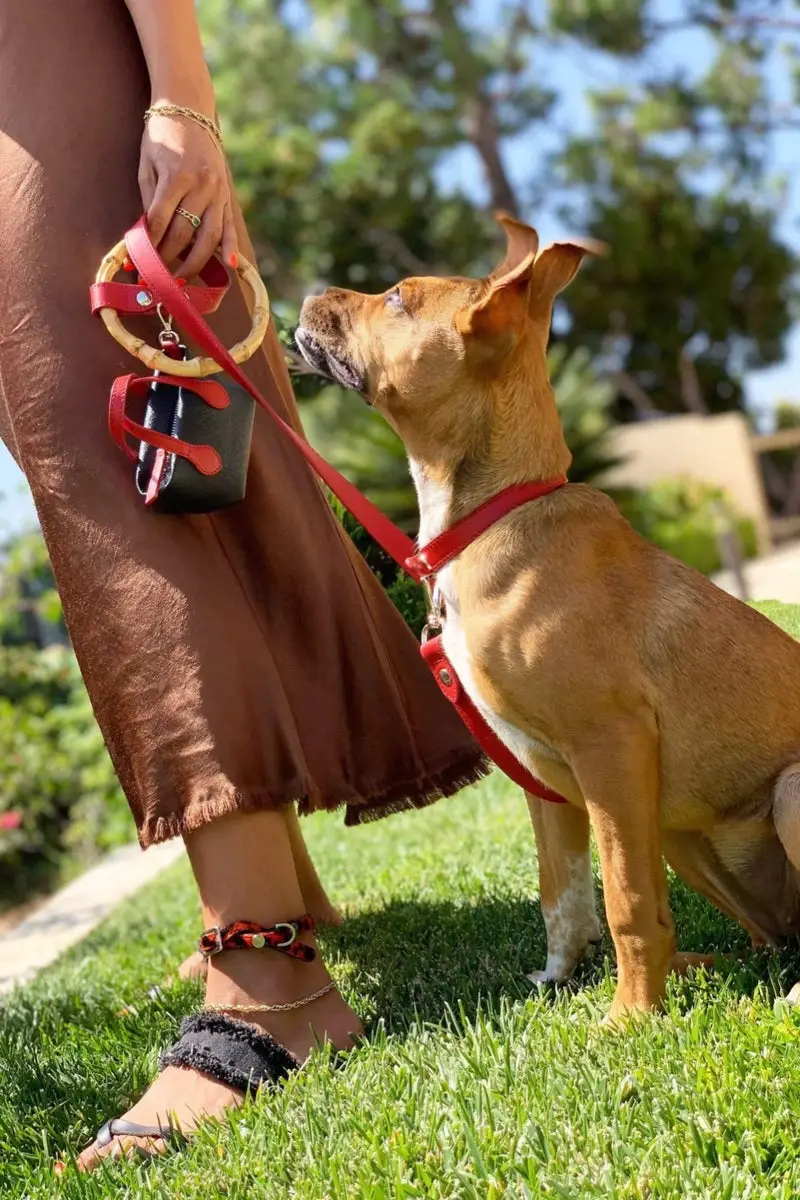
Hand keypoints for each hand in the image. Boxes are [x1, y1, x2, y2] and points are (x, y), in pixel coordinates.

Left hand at [138, 112, 237, 277]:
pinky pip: (230, 227)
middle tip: (156, 276)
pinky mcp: (227, 196)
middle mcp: (201, 186)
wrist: (190, 110)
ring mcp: (217, 192)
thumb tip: (147, 236)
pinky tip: (230, 266)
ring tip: (182, 280)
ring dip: (195, 263)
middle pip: (184, 234)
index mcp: (177, 176)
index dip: (149, 245)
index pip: (161, 221)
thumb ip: (148, 200)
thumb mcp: (147, 164)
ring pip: (209, 238)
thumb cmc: (162, 136)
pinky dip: (231, 248)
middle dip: (168, 259)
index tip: (139, 262)